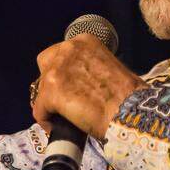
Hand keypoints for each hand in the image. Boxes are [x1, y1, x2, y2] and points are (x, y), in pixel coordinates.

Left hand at [32, 34, 146, 140]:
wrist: (130, 112)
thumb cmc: (128, 95)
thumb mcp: (109, 67)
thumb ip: (90, 69)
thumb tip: (80, 82)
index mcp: (84, 41)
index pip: (60, 53)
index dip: (63, 72)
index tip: (69, 86)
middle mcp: (68, 49)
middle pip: (45, 65)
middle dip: (50, 82)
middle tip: (62, 99)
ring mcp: (57, 70)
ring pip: (41, 89)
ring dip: (48, 104)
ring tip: (61, 118)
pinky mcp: (51, 92)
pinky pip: (39, 110)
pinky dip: (46, 121)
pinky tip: (57, 128)